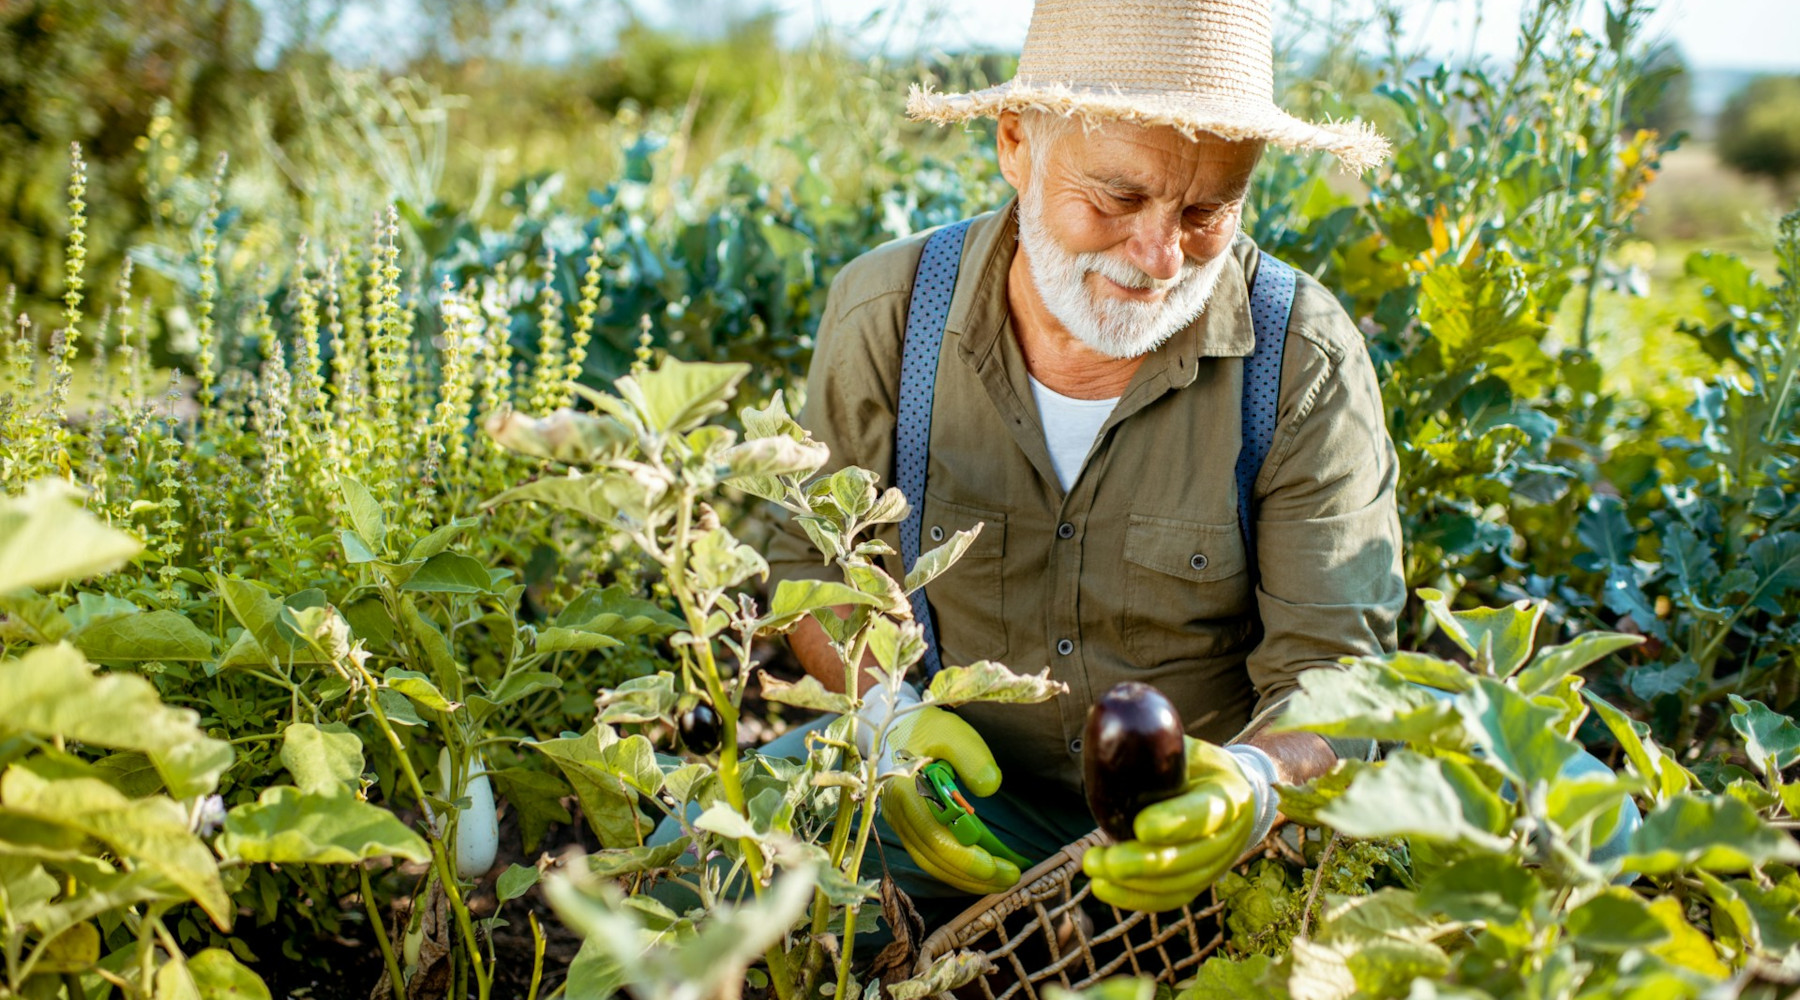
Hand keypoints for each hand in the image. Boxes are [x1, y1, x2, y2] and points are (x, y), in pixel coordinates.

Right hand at [868, 695, 1020, 895]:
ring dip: (967, 877)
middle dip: (974, 874)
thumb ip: (971, 756)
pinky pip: (930, 856)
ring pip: (932, 862)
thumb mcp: (952, 732)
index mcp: (906, 791)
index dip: (964, 858)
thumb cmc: (925, 729)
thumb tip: (989, 788)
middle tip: (1012, 877)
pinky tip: (982, 872)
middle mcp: (898, 814)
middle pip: (934, 857)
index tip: (997, 866)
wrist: (891, 728)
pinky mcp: (907, 827)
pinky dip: (956, 869)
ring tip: (1003, 879)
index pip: (934, 836)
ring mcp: (900, 824)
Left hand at [1081, 738, 1261, 911]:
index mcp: (1230, 793)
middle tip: (1106, 860)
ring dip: (1133, 884)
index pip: (1207, 813)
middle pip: (1191, 858)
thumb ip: (1156, 744)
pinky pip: (1171, 898)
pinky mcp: (1199, 880)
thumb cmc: (1197, 765)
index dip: (1176, 823)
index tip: (1140, 827)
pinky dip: (1136, 899)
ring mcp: (1218, 863)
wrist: (1228, 791)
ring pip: (1179, 884)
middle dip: (1146, 864)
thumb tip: (1108, 725)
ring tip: (1094, 868)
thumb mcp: (1186, 747)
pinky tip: (1103, 888)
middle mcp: (1231, 835)